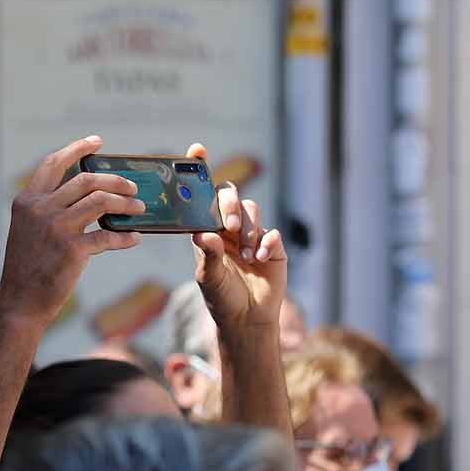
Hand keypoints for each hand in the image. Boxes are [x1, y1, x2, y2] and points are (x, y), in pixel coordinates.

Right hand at [0, 136, 142, 326]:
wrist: (20, 302)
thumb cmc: (28, 266)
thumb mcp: (27, 229)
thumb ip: (48, 208)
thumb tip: (89, 193)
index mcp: (27, 201)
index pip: (54, 163)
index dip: (77, 149)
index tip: (97, 142)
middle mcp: (40, 209)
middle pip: (86, 179)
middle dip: (115, 179)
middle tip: (131, 185)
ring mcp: (56, 228)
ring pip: (101, 201)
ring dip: (126, 202)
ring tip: (139, 208)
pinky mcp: (72, 250)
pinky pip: (108, 236)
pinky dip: (125, 236)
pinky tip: (134, 238)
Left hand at [188, 143, 286, 333]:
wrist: (246, 320)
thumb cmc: (221, 298)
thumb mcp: (209, 278)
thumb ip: (208, 255)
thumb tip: (203, 234)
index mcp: (207, 229)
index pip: (202, 194)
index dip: (200, 170)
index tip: (197, 150)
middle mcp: (228, 227)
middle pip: (230, 194)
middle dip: (229, 204)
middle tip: (230, 227)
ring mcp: (252, 234)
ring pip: (252, 209)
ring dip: (249, 230)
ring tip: (246, 256)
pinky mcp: (272, 246)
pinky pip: (272, 233)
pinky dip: (266, 243)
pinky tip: (259, 260)